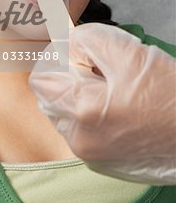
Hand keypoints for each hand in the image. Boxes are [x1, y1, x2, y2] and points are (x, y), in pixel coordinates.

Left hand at [29, 23, 175, 184]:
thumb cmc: (171, 96)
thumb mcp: (128, 52)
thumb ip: (86, 40)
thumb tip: (64, 43)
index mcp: (82, 112)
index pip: (40, 80)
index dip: (56, 59)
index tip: (77, 53)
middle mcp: (81, 140)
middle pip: (49, 98)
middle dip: (66, 77)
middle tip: (97, 68)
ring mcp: (92, 155)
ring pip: (64, 115)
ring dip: (77, 96)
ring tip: (110, 88)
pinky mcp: (104, 162)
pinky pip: (81, 131)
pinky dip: (89, 114)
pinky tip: (115, 106)